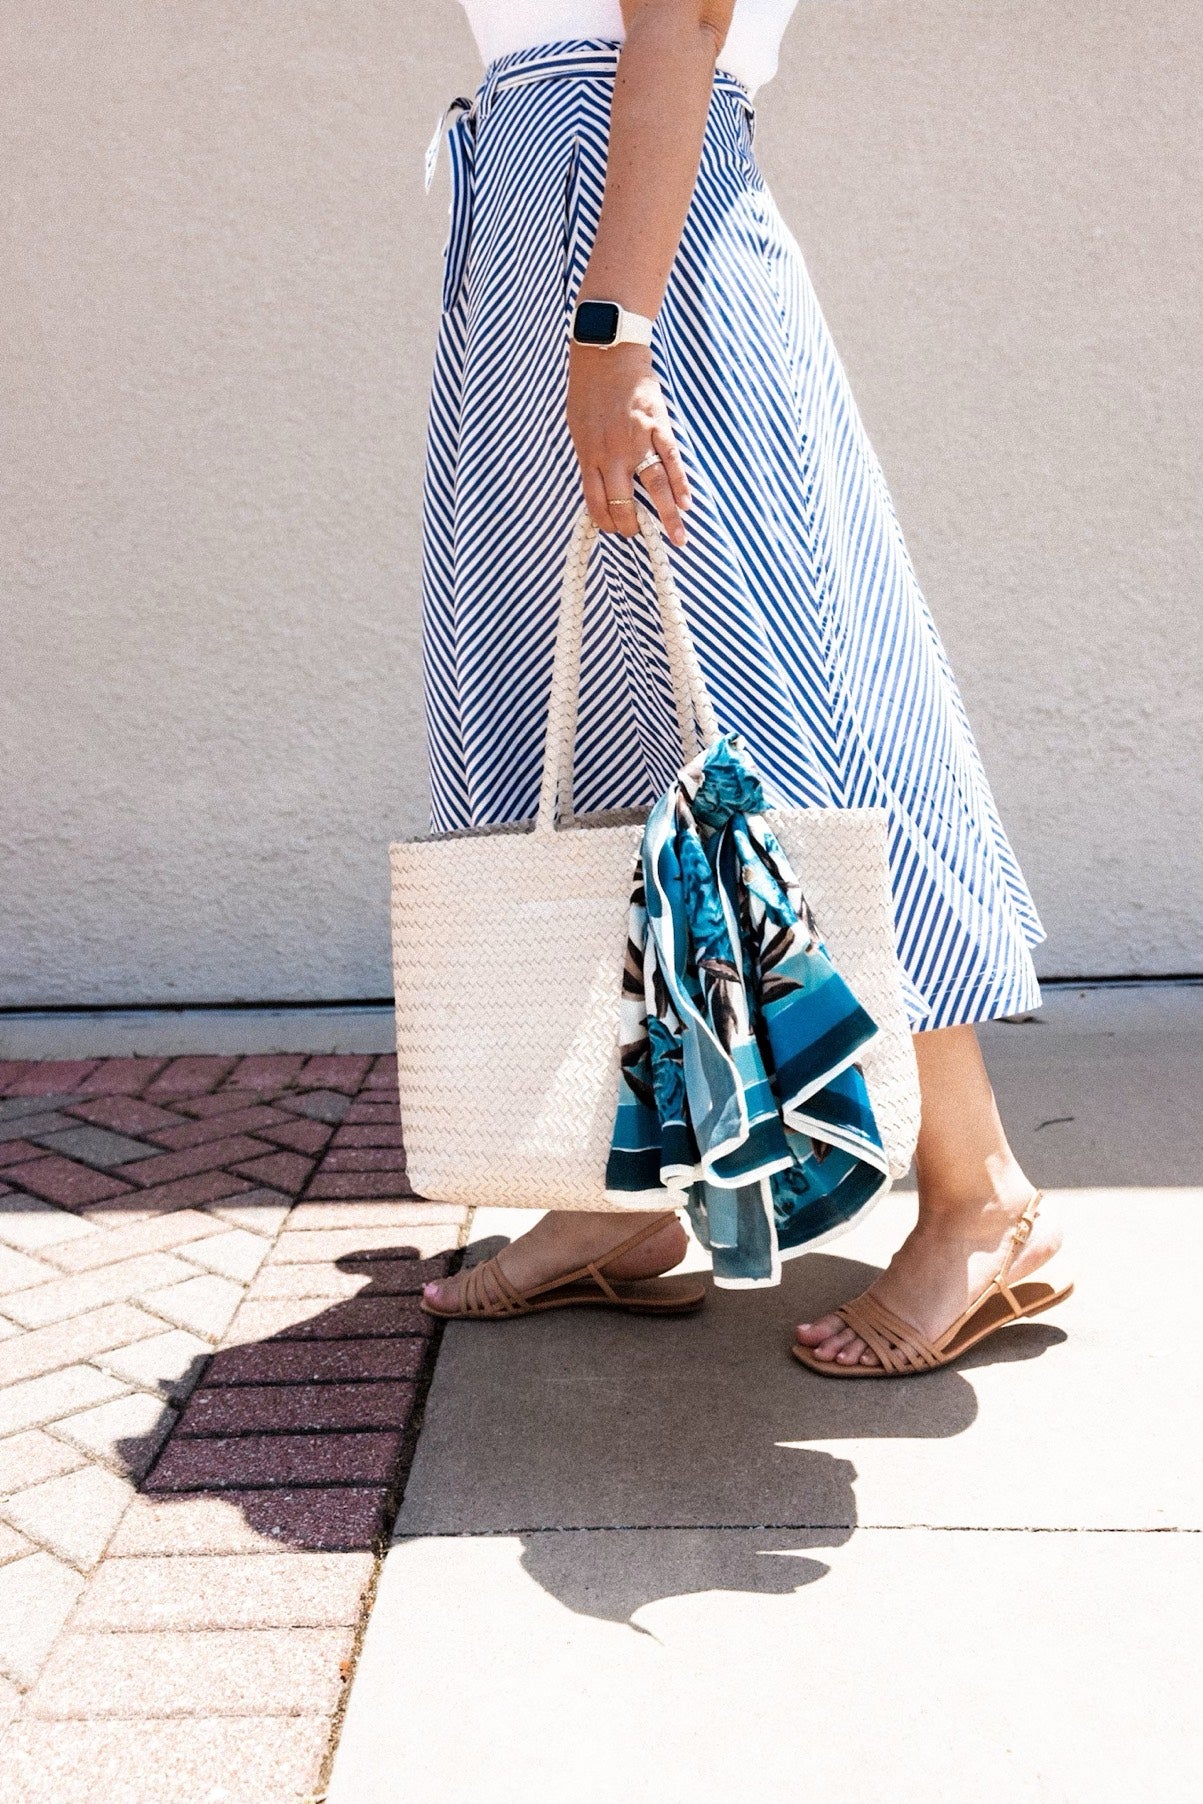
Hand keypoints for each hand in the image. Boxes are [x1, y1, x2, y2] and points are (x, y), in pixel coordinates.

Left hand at [567, 342, 690, 545]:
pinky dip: (680, 485)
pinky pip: (671, 461)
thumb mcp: (578, 427)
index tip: (614, 530)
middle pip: (623, 503)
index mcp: (588, 454)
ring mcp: (637, 441)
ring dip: (667, 518)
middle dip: (632, 527)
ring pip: (654, 488)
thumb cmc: (589, 388)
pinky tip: (686, 504)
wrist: (607, 351)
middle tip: (640, 537)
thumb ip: (589, 456)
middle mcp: (612, 454)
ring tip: (678, 539)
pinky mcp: (657, 426)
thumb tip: (599, 486)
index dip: (606, 523)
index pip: (596, 503)